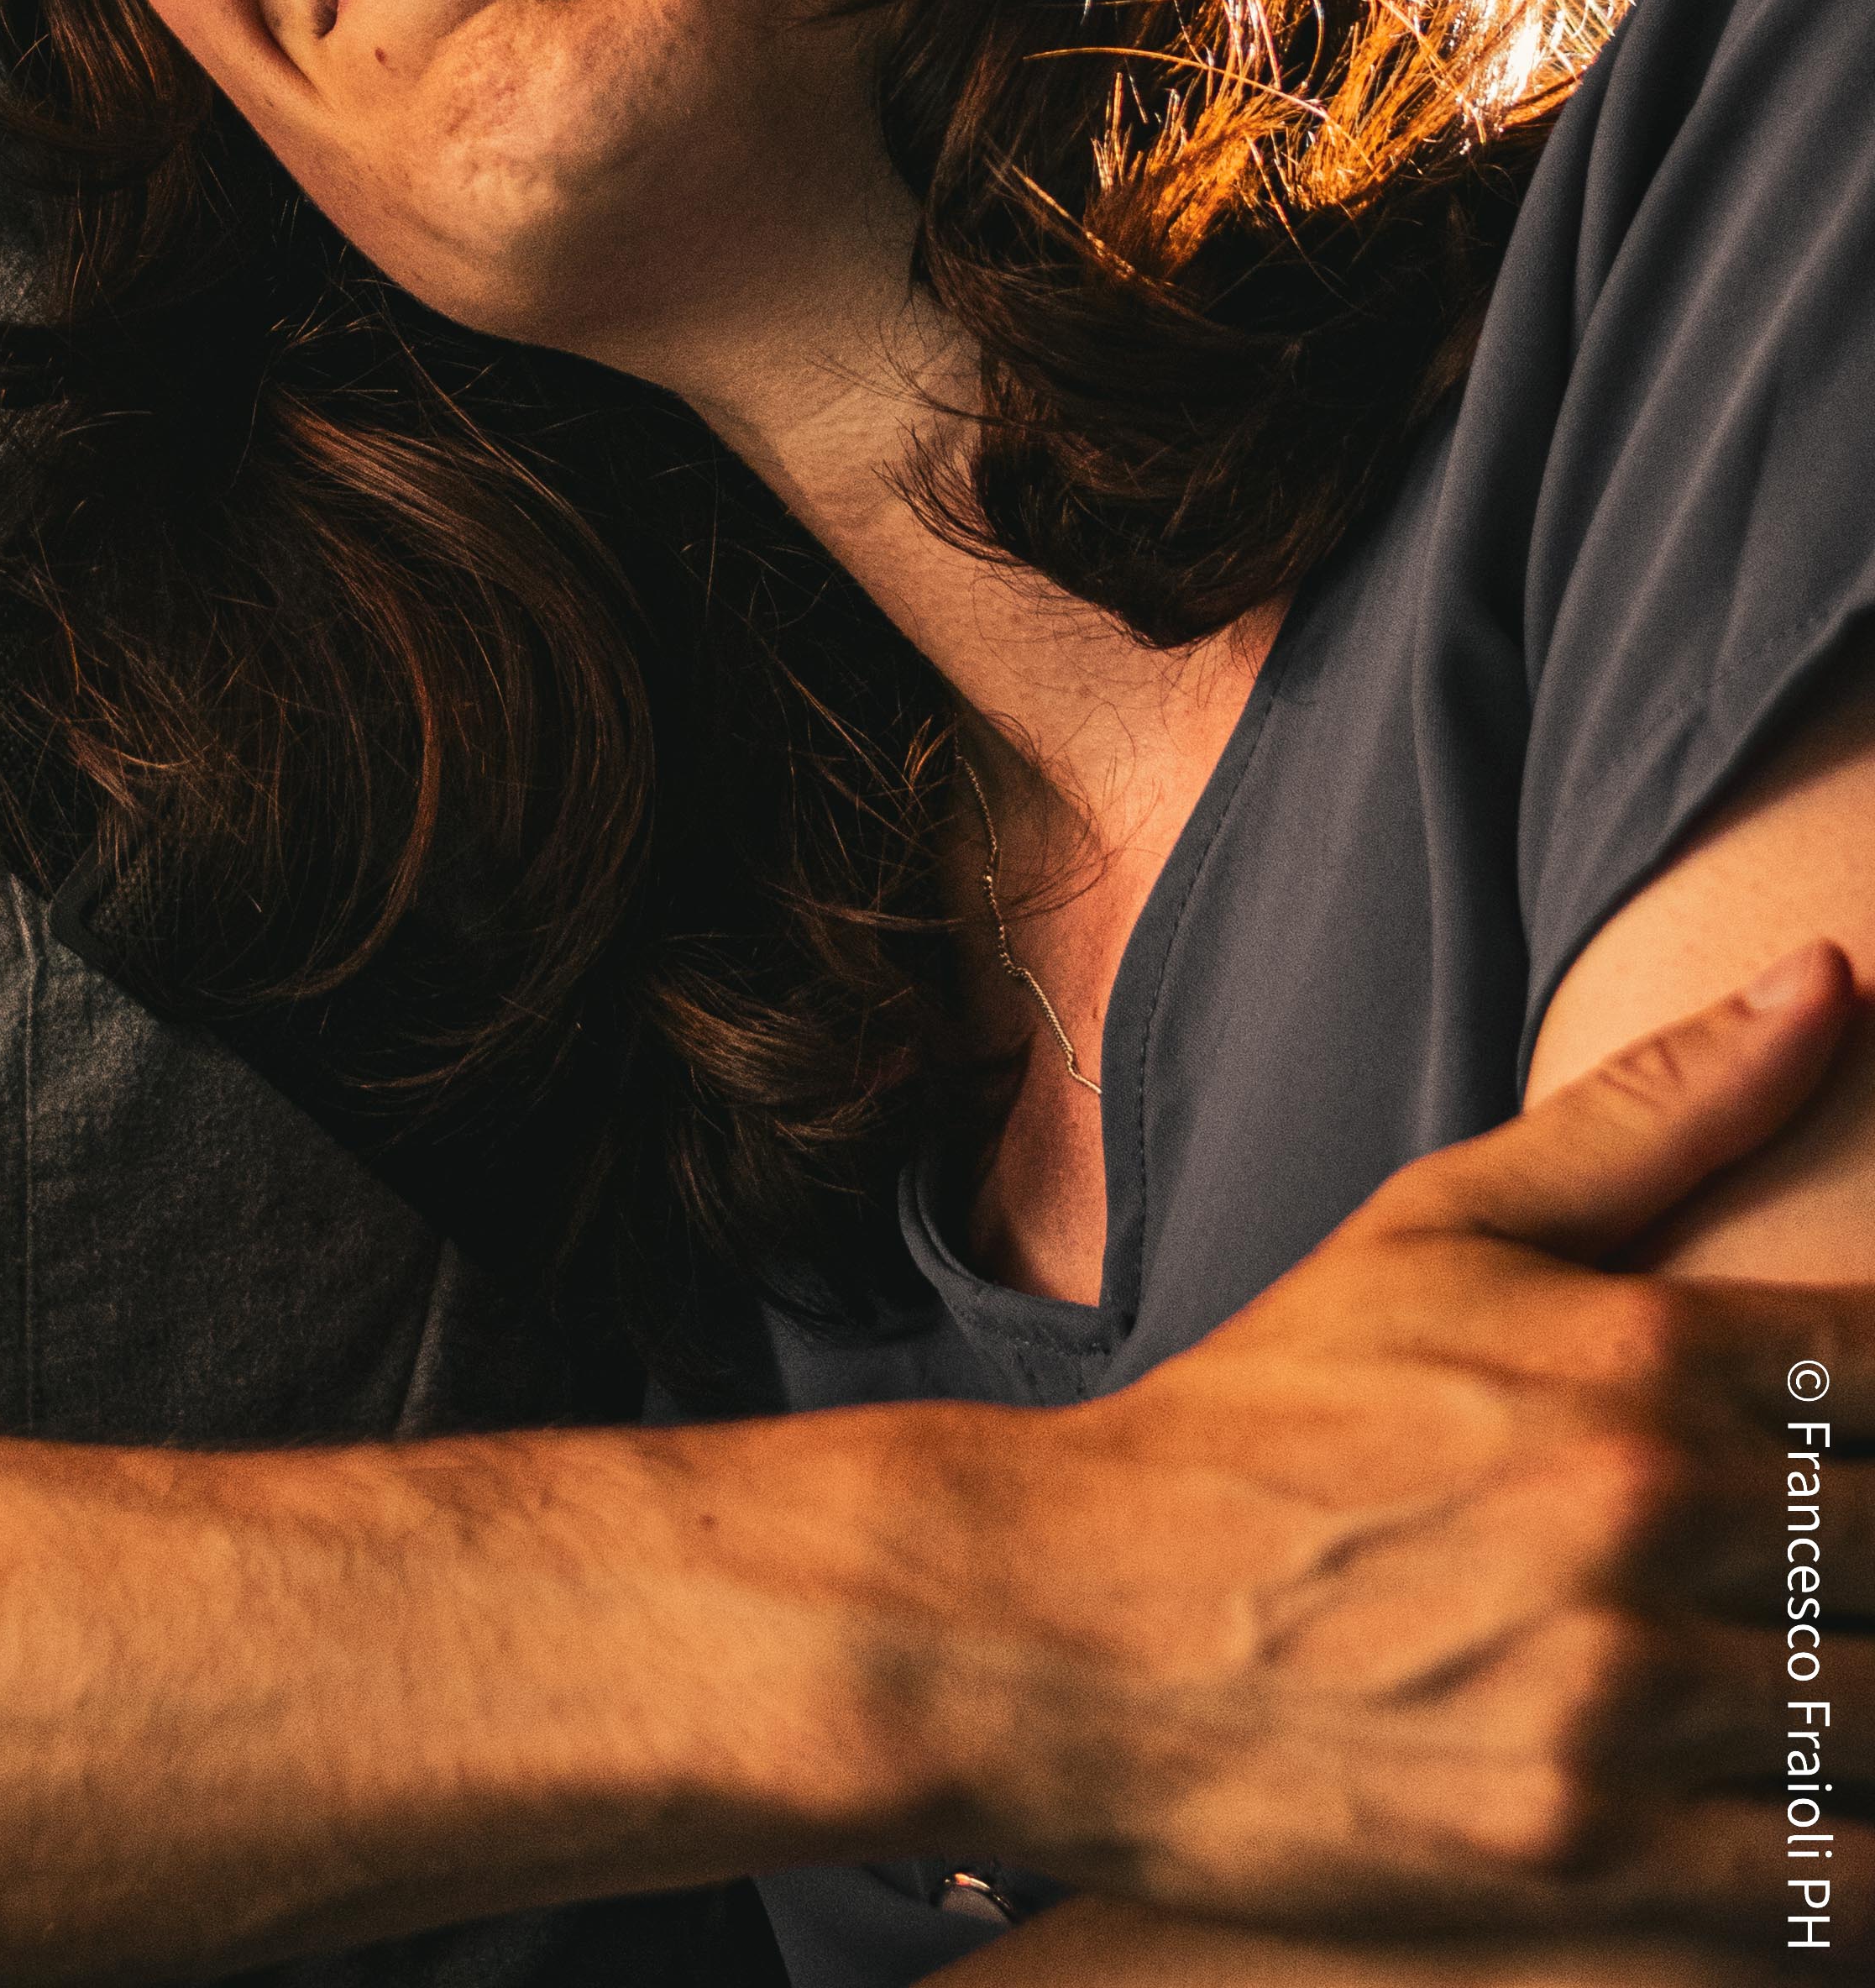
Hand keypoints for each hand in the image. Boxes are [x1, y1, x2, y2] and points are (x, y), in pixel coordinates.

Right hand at [934, 947, 1871, 1935]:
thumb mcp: (1439, 1226)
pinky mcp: (1595, 1857)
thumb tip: (1832, 972)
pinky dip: (1860, 1864)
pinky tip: (1821, 1815)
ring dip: (1874, 1711)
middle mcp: (1643, 1507)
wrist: (1067, 1625)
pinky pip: (1838, 1890)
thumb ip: (1660, 1109)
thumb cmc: (1266, 1417)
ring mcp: (1621, 1693)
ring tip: (1826, 1677)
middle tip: (1831, 1564)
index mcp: (1634, 1349)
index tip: (1863, 1444)